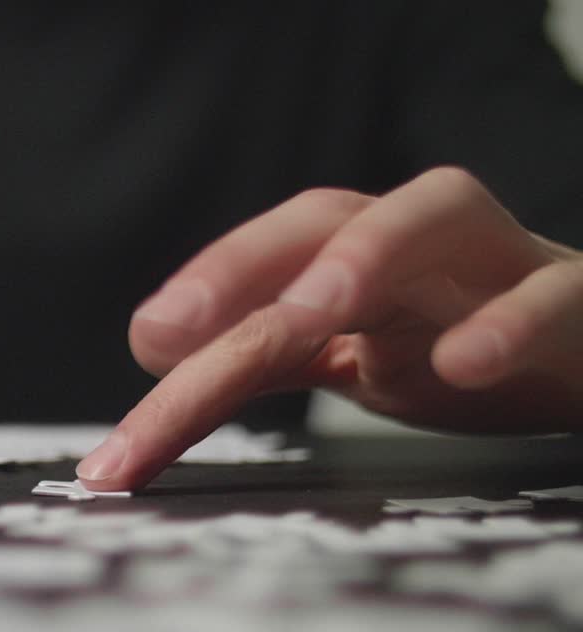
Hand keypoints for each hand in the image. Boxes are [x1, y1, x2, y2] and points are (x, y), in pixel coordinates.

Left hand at [77, 167, 582, 490]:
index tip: (141, 347)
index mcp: (358, 253)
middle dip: (246, 262)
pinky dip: (506, 323)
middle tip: (176, 324)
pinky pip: (548, 298)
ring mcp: (497, 263)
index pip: (265, 259)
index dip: (200, 293)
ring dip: (365, 257)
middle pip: (327, 218)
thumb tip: (153, 347)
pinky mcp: (573, 303)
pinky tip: (460, 364)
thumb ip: (262, 350)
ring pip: (435, 217)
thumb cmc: (463, 341)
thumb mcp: (353, 355)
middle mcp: (417, 242)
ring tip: (307, 311)